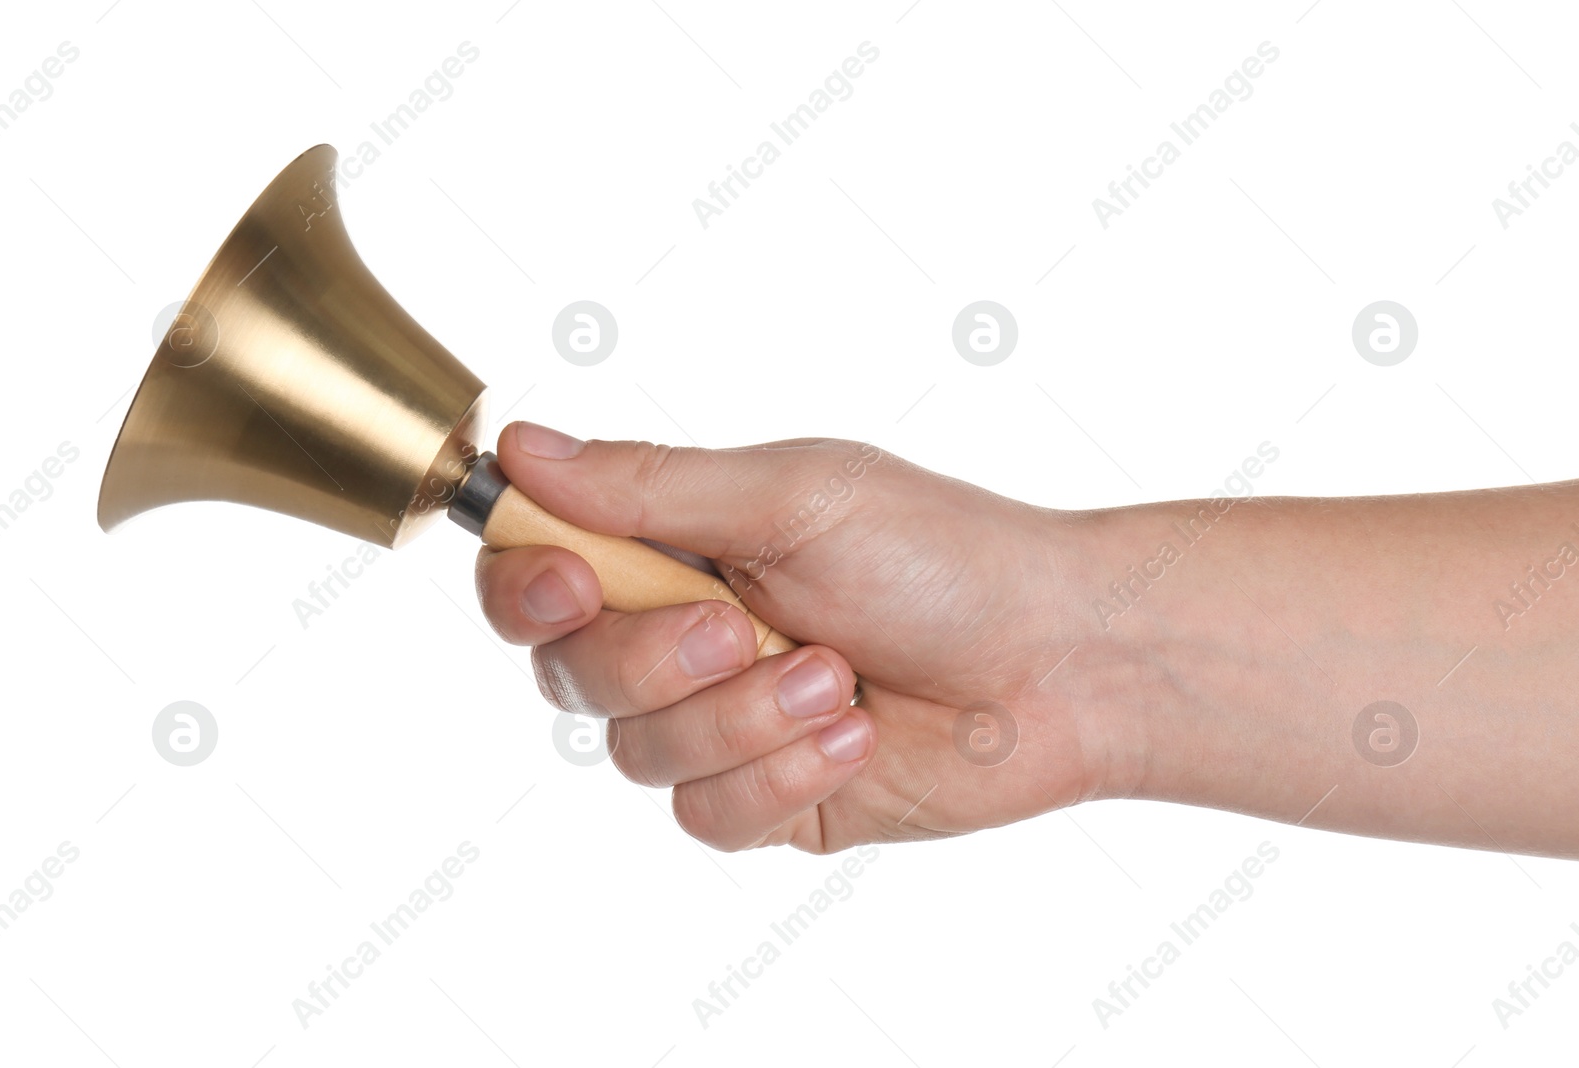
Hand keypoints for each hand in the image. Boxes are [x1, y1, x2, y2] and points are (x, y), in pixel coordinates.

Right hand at [475, 421, 1122, 853]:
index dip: (525, 589)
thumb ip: (651, 487)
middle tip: (740, 628)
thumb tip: (518, 446)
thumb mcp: (795, 498)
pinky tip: (856, 739)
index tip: (572, 584)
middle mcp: (682, 637)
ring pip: (635, 756)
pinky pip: (706, 816)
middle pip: (570, 674)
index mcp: (677, 546)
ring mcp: (721, 724)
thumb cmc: (941, 555)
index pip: (535, 571)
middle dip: (652, 660)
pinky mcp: (766, 800)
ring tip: (837, 678)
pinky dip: (779, 774)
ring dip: (739, 717)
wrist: (1060, 661)